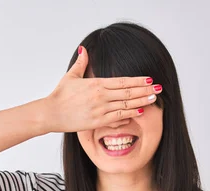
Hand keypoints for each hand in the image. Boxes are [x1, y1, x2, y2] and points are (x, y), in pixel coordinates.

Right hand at [43, 45, 161, 132]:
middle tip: (158, 88)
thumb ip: (81, 63)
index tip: (149, 79)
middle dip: (145, 90)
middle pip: (128, 92)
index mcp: (96, 83)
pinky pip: (117, 117)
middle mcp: (101, 96)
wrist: (50, 113)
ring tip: (153, 99)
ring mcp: (100, 109)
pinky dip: (129, 114)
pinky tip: (139, 111)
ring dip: (141, 101)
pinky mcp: (97, 121)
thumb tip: (84, 49)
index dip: (138, 80)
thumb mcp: (71, 76)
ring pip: (126, 104)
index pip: (122, 80)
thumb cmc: (60, 95)